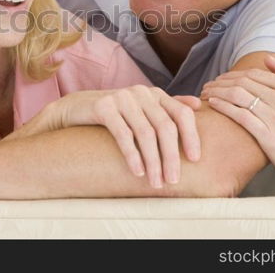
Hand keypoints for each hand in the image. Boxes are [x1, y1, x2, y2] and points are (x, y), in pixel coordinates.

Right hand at [19, 86, 200, 188]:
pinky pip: (123, 134)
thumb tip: (198, 106)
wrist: (75, 108)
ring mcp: (122, 98)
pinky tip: (138, 172)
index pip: (182, 113)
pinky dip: (133, 155)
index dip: (192, 136)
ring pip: (146, 133)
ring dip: (153, 161)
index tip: (195, 160)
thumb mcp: (142, 107)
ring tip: (156, 182)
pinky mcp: (103, 107)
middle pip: (165, 126)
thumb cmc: (114, 113)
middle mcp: (141, 92)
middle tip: (173, 180)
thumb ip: (168, 106)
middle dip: (172, 156)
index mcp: (155, 94)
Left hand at [200, 55, 274, 193]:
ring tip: (206, 94)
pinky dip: (223, 106)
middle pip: (243, 83)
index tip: (219, 79)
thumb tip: (267, 58)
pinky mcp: (269, 136)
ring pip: (238, 96)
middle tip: (207, 86)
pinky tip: (212, 104)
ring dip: (217, 92)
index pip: (254, 74)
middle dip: (220, 82)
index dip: (232, 74)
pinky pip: (240, 115)